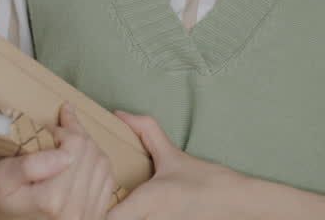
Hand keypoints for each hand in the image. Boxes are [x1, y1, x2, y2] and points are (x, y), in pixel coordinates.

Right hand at [0, 104, 116, 219]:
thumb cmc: (0, 199)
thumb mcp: (0, 178)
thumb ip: (28, 165)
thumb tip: (64, 154)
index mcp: (53, 200)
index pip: (76, 145)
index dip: (65, 129)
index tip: (51, 129)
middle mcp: (76, 211)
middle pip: (92, 152)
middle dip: (77, 136)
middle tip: (58, 134)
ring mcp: (89, 216)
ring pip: (103, 163)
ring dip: (89, 149)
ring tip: (69, 146)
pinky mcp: (96, 217)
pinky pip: (108, 180)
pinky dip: (97, 165)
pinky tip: (81, 162)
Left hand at [107, 112, 244, 219]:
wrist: (235, 204)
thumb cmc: (205, 181)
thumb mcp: (173, 155)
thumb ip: (146, 131)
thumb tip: (119, 115)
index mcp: (150, 200)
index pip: (108, 218)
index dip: (94, 210)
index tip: (89, 197)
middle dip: (100, 213)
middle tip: (95, 202)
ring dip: (116, 216)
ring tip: (106, 206)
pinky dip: (134, 219)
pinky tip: (132, 212)